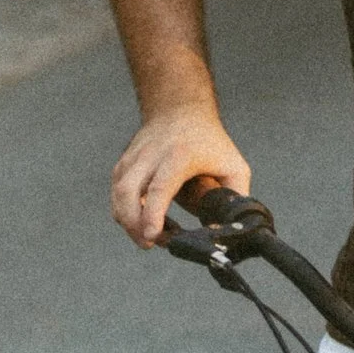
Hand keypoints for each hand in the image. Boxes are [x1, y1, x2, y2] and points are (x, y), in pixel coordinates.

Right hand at [111, 107, 248, 247]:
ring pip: (118, 192)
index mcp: (180, 156)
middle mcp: (151, 155)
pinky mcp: (125, 162)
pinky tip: (140, 221)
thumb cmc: (210, 141)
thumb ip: (236, 197)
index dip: (153, 214)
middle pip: (128, 191)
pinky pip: (117, 189)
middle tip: (148, 243)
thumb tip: (232, 228)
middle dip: (133, 223)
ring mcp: (134, 157)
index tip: (152, 236)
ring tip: (146, 237)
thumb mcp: (234, 166)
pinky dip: (124, 208)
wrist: (180, 109)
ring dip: (127, 219)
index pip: (160, 188)